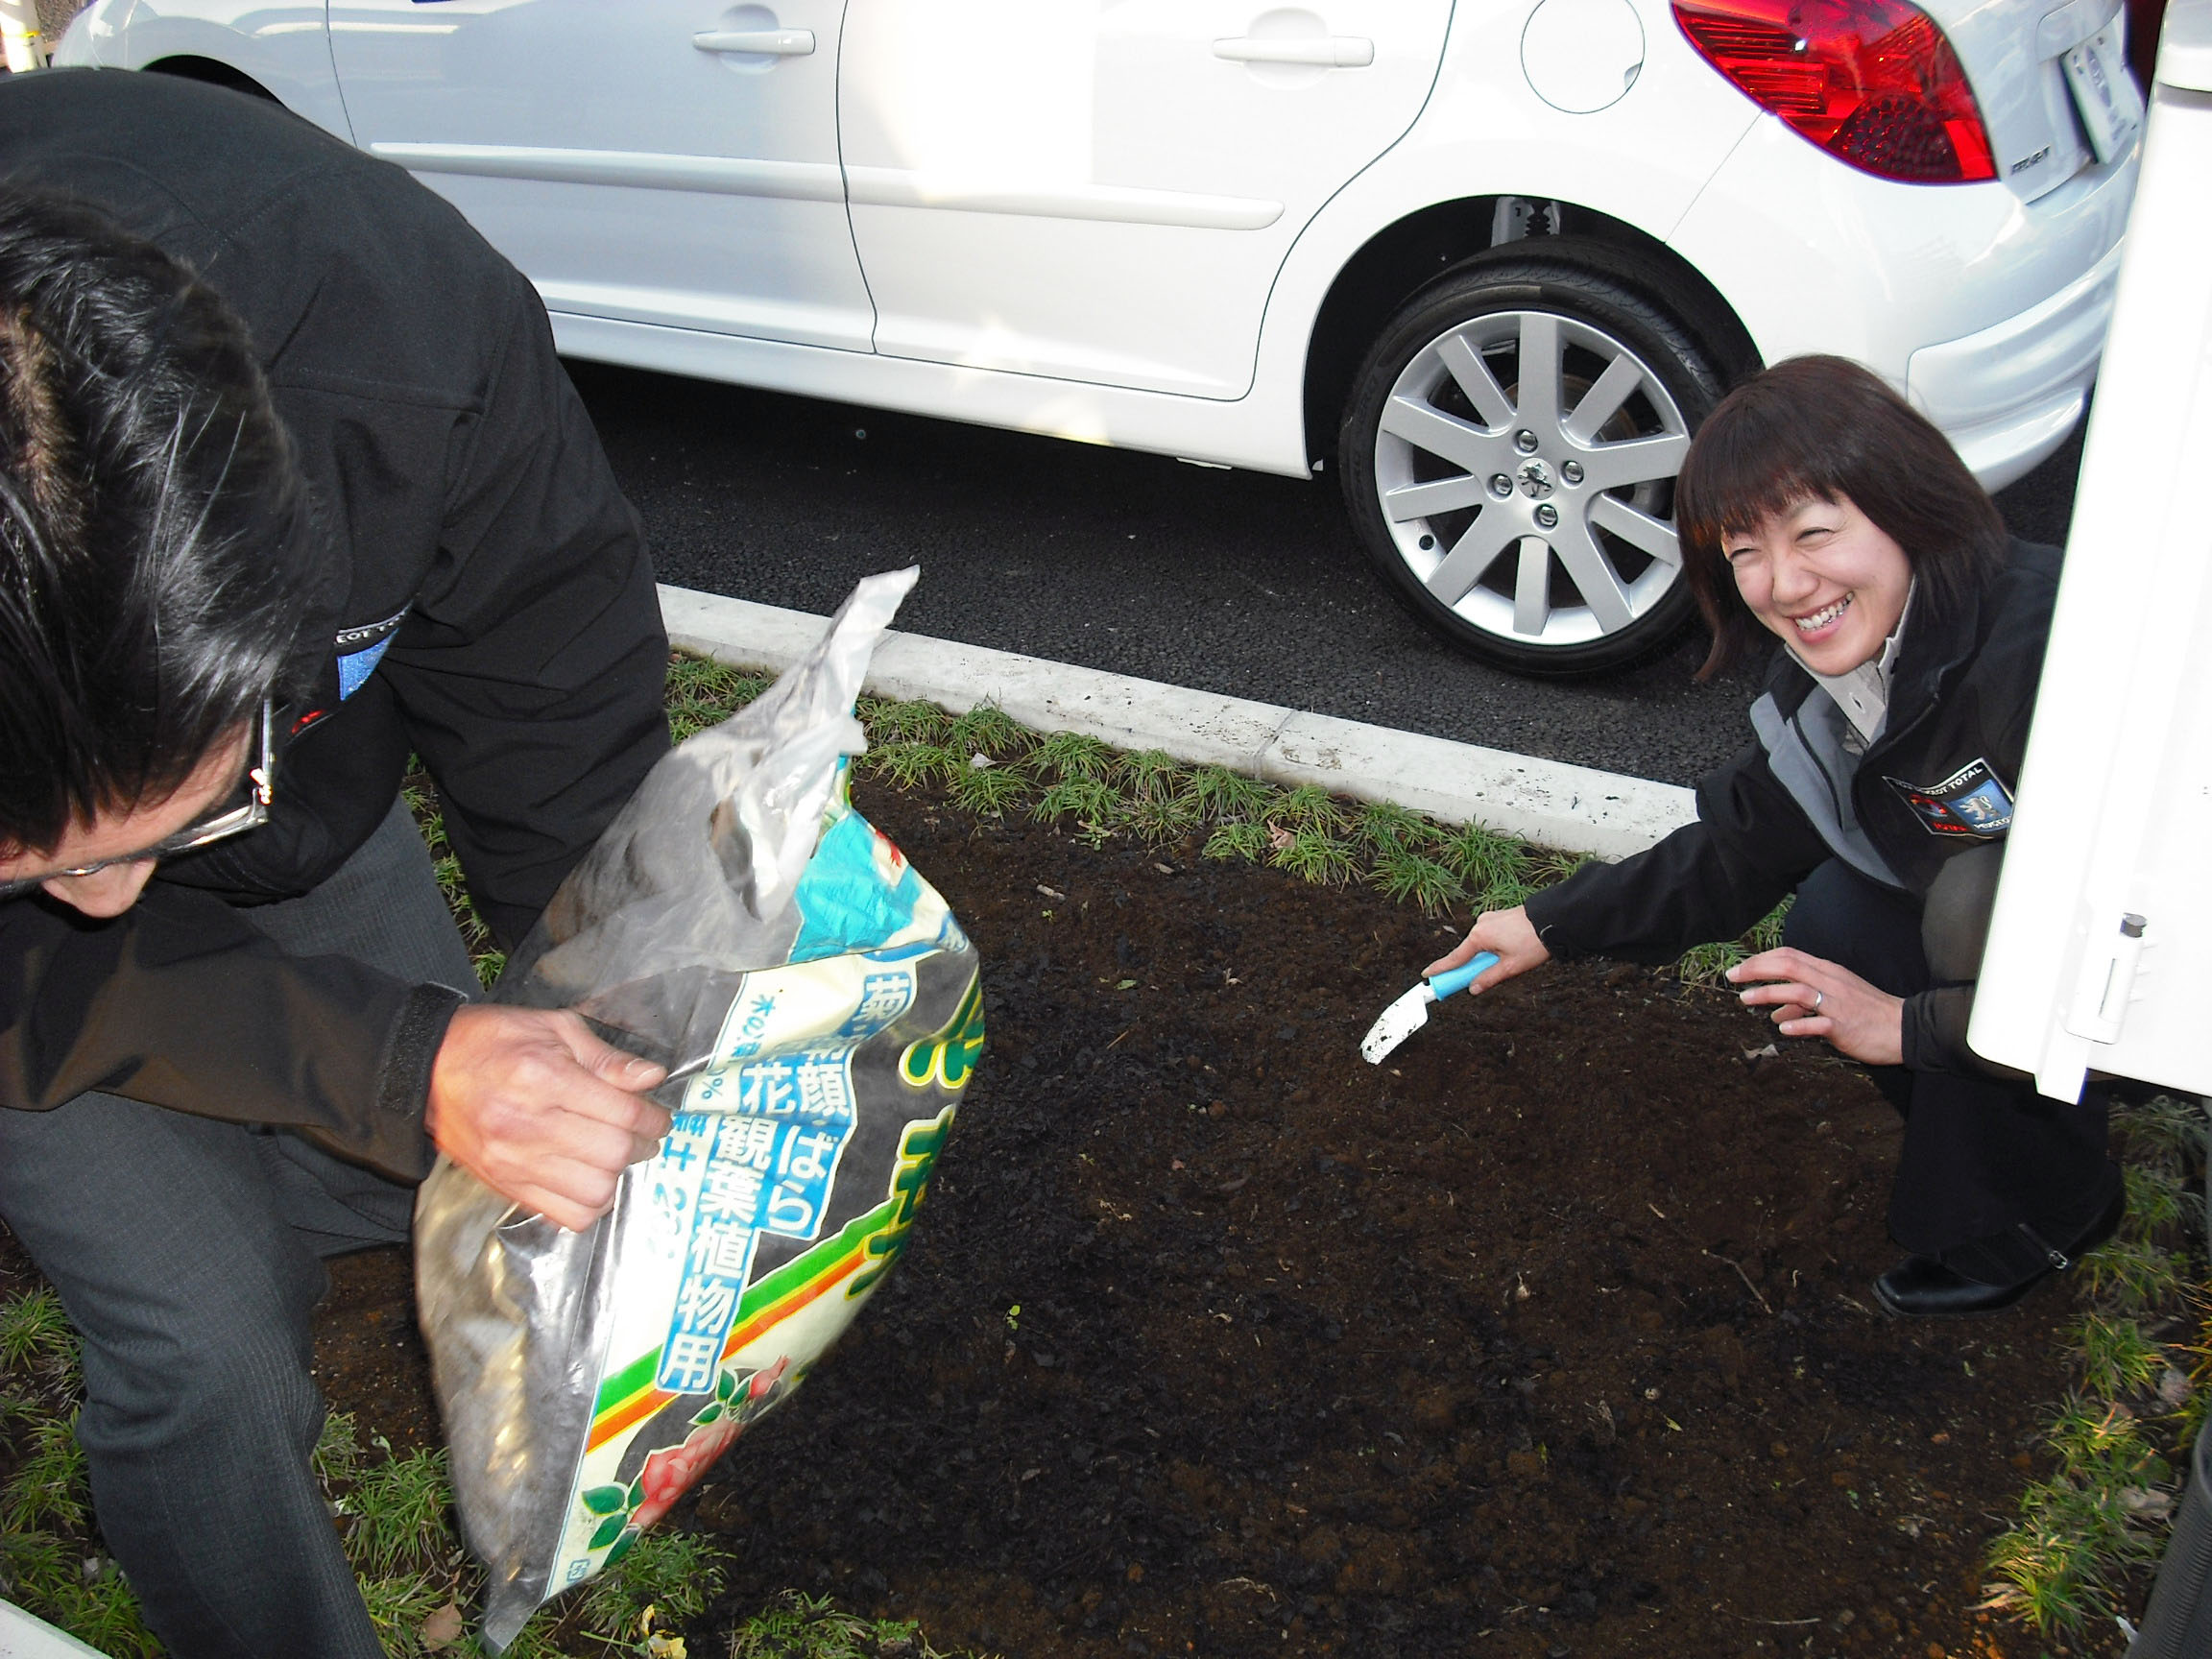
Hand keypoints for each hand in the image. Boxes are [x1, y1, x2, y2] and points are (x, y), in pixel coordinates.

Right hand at [426, 1006, 671, 1230]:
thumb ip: (605, 1057)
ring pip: (595, 1191)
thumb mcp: (553, 1027)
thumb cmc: (493, 1041)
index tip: (657, 1116)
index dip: (652, 1117)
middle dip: (643, 1144)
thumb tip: (650, 1078)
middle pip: (614, 1153)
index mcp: (544, 1078)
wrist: (427, 1070)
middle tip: (644, 1134)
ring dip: (617, 1176)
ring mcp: (515, 1162)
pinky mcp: (506, 1186)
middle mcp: (529, 1125)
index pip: (622, 1112)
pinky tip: (590, 1178)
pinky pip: (566, 1216)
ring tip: (615, 1156)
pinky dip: (590, 1204)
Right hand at [1423, 905, 1548, 990]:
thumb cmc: (1533, 942)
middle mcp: (1480, 925)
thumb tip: (1472, 988)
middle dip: (1471, 968)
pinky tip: (1511, 952)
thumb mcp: (1511, 968)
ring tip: (1509, 964)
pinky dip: (1493, 948)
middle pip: (1467, 953)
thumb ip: (1488, 979)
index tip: (1426, 976)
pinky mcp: (1499, 917)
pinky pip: (1490, 937)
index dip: (1440, 970)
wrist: (1555, 919)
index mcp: (1479, 937)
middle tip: (1476, 983)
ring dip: (1486, 958)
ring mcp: (1490, 919)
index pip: (1454, 958)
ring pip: (1481, 946)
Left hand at [1726, 947, 1902, 1065]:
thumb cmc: (1867, 1012)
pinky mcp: (1844, 1026)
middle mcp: (1830, 982)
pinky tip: (1783, 1028)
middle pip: (1788, 967)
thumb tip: (1776, 1014)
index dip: (1761, 959)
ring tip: (1745, 999)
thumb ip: (1804, 1003)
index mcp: (1828, 971)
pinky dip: (1799, 1024)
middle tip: (1732, 976)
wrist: (1904, 1027)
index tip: (1740, 967)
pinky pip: (1818, 1023)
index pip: (1789, 955)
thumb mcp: (1835, 999)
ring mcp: (1837, 1004)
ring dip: (1768, 994)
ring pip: (1798, 991)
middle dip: (1756, 969)